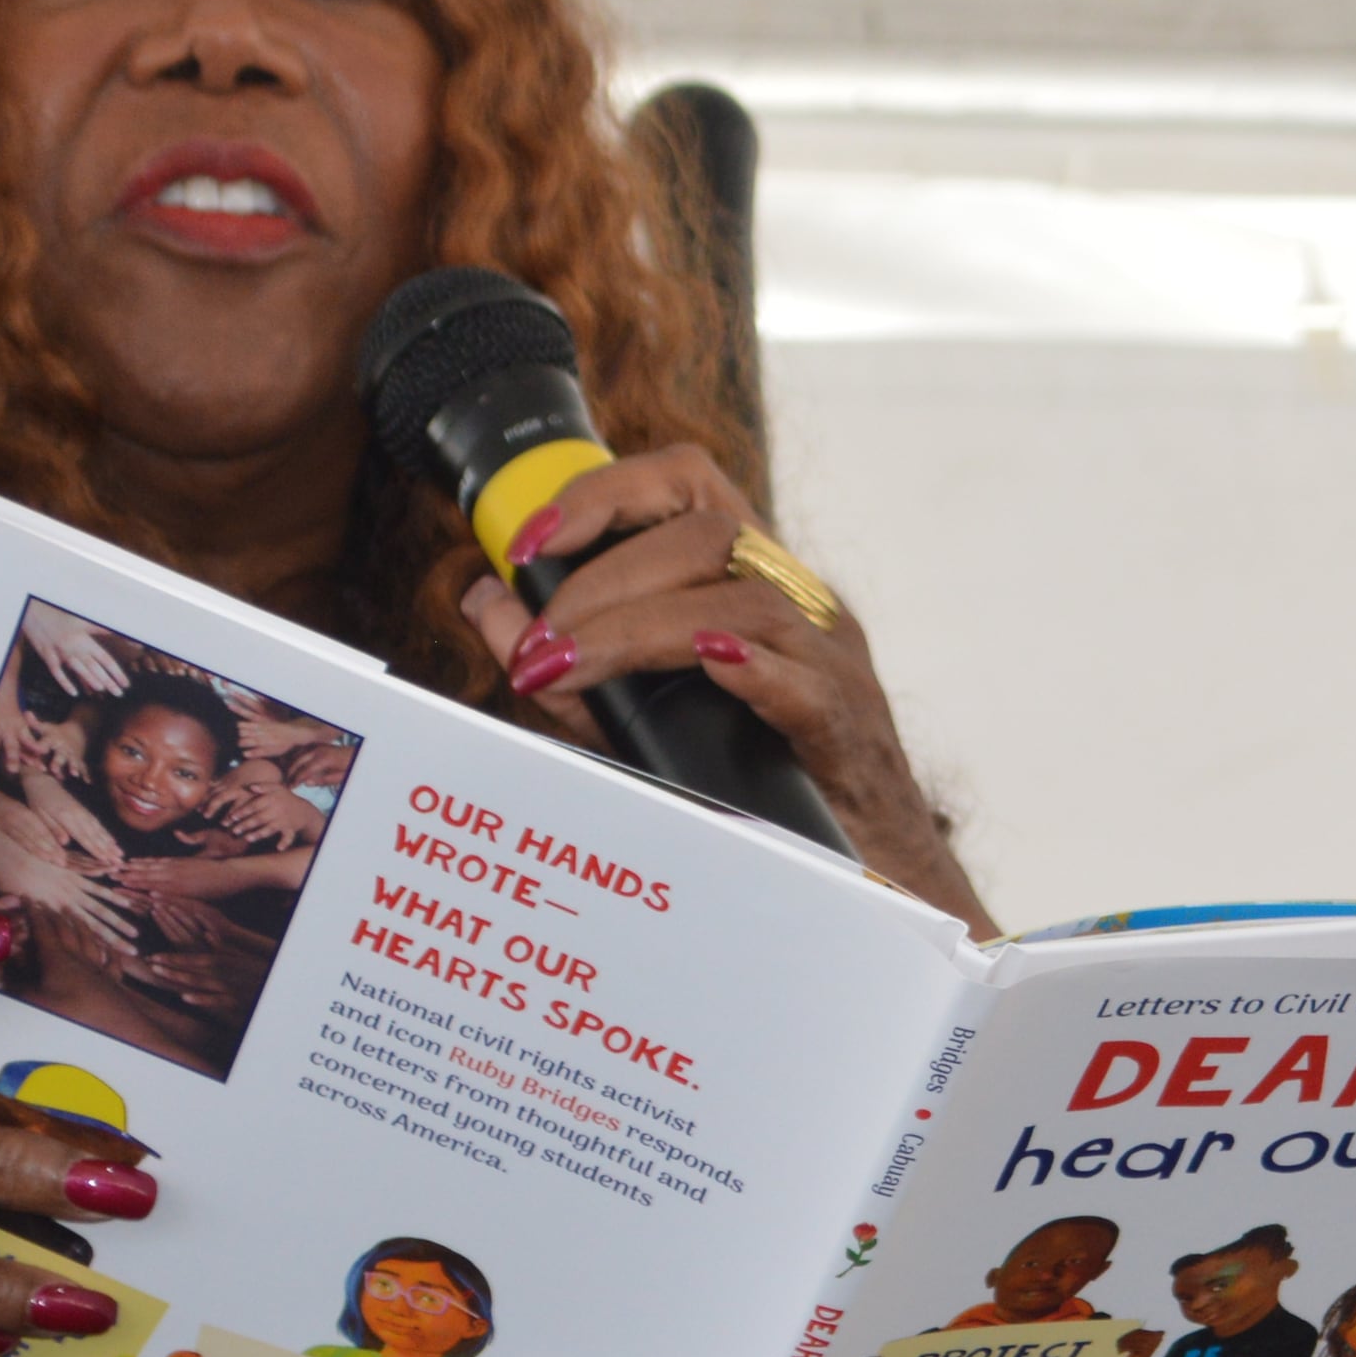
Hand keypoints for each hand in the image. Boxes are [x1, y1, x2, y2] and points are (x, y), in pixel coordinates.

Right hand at [16, 603, 131, 700]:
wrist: (37, 613)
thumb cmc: (65, 618)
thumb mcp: (86, 622)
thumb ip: (107, 630)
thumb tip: (131, 639)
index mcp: (85, 640)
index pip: (105, 659)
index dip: (116, 672)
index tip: (125, 684)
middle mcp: (74, 647)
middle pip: (94, 667)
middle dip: (108, 681)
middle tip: (119, 693)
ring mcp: (60, 652)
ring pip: (77, 670)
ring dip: (90, 681)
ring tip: (102, 690)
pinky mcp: (47, 656)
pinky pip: (56, 672)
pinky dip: (65, 683)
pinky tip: (74, 693)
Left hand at [18, 771, 121, 862]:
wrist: (41, 781)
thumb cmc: (37, 800)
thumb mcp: (39, 815)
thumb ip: (53, 828)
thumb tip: (65, 843)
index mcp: (66, 817)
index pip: (83, 836)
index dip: (95, 849)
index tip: (105, 859)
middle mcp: (78, 814)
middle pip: (95, 835)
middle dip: (107, 849)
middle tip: (119, 861)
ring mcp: (82, 811)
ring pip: (99, 829)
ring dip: (110, 843)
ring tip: (119, 853)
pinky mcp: (83, 810)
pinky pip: (97, 823)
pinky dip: (105, 833)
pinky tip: (111, 840)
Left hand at [206, 778, 326, 850]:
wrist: (303, 810)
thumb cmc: (284, 798)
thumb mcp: (276, 788)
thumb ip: (263, 786)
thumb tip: (250, 787)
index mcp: (272, 798)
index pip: (254, 805)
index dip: (242, 811)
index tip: (231, 817)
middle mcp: (278, 809)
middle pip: (259, 818)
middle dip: (246, 825)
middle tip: (234, 831)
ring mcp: (284, 820)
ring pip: (270, 828)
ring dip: (259, 834)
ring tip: (247, 838)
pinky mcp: (290, 829)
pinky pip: (288, 836)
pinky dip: (285, 842)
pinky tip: (278, 848)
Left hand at [448, 445, 989, 935]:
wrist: (867, 872)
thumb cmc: (754, 788)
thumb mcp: (638, 716)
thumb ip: (569, 660)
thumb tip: (488, 596)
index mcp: (749, 579)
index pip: (688, 484)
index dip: (606, 493)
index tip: (531, 542)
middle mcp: (796, 600)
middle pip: (707, 535)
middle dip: (600, 582)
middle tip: (536, 646)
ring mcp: (830, 656)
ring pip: (743, 600)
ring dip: (636, 628)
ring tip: (565, 669)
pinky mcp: (847, 720)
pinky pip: (804, 676)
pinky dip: (749, 665)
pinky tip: (706, 667)